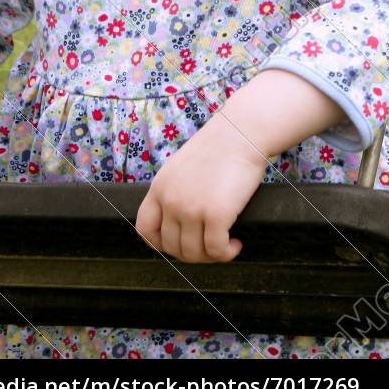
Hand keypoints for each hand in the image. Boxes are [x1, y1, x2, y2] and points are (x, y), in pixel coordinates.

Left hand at [134, 123, 264, 262]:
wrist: (242, 131)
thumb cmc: (220, 147)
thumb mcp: (182, 167)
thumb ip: (176, 191)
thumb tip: (182, 221)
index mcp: (159, 187)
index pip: (145, 229)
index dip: (161, 245)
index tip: (180, 245)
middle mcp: (171, 200)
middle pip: (172, 246)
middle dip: (193, 253)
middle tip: (211, 247)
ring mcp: (191, 208)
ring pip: (194, 253)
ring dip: (211, 256)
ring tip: (226, 246)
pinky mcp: (216, 214)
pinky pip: (216, 249)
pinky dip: (227, 253)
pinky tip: (236, 244)